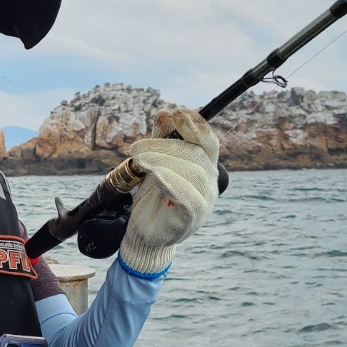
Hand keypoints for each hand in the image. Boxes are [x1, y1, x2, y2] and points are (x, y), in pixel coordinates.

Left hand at [118, 108, 220, 274]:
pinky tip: (156, 175)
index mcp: (204, 168)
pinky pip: (187, 196)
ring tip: (139, 159)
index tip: (176, 113)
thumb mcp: (153, 164)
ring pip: (191, 173)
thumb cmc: (151, 198)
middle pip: (195, 154)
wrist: (144, 233)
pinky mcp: (192, 217)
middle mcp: (209, 183)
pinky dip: (171, 181)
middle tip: (136, 148)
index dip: (195, 125)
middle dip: (164, 145)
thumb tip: (165, 113)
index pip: (207, 141)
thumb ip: (160, 140)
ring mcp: (204, 201)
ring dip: (162, 160)